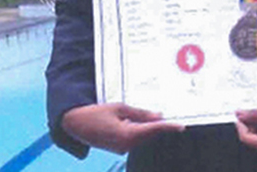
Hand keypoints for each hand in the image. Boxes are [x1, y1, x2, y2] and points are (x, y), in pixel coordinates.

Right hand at [62, 103, 184, 153]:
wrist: (75, 124)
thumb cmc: (96, 113)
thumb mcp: (119, 108)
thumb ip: (140, 113)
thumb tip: (158, 116)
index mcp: (127, 134)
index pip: (153, 130)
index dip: (168, 127)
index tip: (181, 126)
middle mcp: (126, 145)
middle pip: (149, 134)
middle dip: (159, 125)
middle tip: (171, 118)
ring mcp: (122, 148)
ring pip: (142, 136)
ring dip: (148, 127)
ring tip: (153, 116)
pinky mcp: (119, 148)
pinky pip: (134, 138)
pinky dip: (139, 130)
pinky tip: (138, 121)